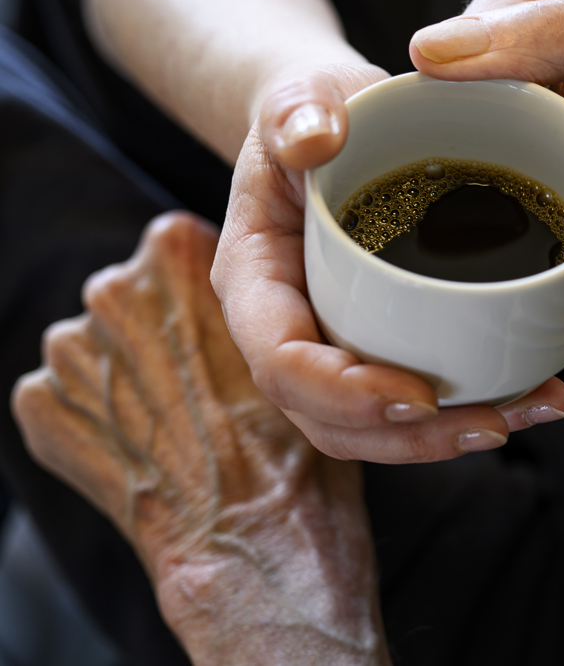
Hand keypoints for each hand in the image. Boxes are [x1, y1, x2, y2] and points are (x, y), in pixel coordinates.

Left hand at [12, 213, 389, 665]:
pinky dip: (95, 424)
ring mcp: (68, 352)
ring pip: (95, 351)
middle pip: (130, 295)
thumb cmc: (293, 442)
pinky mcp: (40, 408)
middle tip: (209, 386)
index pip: (177, 246)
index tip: (227, 333)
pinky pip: (64, 402)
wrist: (254, 536)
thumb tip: (252, 288)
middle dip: (159, 332)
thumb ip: (252, 295)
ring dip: (125, 379)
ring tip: (180, 423)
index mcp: (176, 251)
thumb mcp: (303, 334)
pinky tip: (145, 450)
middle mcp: (112, 288)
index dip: (204, 295)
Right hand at [209, 0, 563, 464]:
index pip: (282, 363)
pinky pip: (423, 400)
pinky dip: (479, 404)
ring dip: (456, 436)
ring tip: (538, 408)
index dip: (343, 394)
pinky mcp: (390, 344)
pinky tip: (542, 389)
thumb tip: (314, 140)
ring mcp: (340, 345)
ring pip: (384, 427)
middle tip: (498, 422)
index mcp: (257, 281)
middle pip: (335, 420)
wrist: (342, 122)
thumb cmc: (317, 108)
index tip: (417, 396)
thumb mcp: (302, 93)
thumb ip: (296, 107)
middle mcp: (292, 329)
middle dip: (414, 440)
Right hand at [410, 0, 563, 325]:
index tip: (549, 145)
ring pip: (489, 259)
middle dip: (532, 223)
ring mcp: (530, 199)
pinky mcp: (551, 268)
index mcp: (534, 40)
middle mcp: (517, 122)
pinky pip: (528, 310)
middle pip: (451, 175)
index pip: (440, 61)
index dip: (465, 116)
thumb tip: (432, 53)